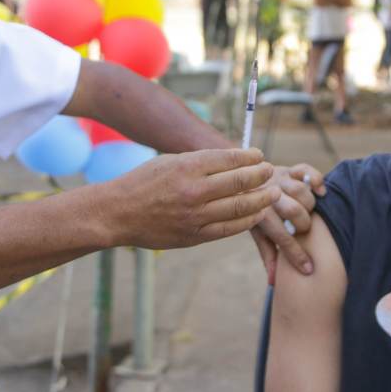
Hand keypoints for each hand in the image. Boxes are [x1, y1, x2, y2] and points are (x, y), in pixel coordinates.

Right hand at [101, 148, 279, 249]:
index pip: (230, 159)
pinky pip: (230, 229)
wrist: (116, 213)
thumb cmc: (143, 182)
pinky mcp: (194, 236)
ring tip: (273, 193)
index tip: (259, 156)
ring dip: (262, 199)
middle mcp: (193, 191)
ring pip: (240, 207)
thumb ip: (201, 162)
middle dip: (261, 175)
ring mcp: (195, 216)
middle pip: (240, 182)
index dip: (250, 157)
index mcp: (187, 167)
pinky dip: (247, 220)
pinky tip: (257, 213)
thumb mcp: (170, 162)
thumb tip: (235, 160)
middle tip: (270, 171)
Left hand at [250, 163, 326, 284]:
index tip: (309, 269)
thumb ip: (267, 254)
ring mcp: (279, 179)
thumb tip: (273, 282)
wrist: (242, 180)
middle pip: (295, 211)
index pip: (281, 238)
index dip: (296, 255)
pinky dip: (316, 180)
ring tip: (306, 210)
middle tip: (303, 228)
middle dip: (303, 223)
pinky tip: (320, 191)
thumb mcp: (257, 232)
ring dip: (308, 203)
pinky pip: (307, 170)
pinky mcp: (289, 168)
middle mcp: (269, 195)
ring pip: (302, 192)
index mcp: (259, 214)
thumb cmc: (254, 211)